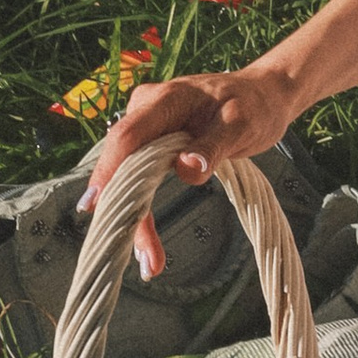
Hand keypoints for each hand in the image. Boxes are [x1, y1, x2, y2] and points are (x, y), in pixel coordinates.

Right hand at [78, 60, 302, 280]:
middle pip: (124, 163)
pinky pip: (141, 177)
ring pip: (129, 176)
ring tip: (150, 263)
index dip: (109, 171)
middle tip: (144, 257)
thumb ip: (212, 146)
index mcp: (167, 100)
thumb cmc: (254, 106)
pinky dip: (144, 210)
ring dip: (134, 218)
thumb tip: (185, 169)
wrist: (263, 94)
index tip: (95, 205)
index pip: (128, 136)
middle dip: (124, 211)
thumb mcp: (241, 125)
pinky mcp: (154, 142)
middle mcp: (148, 110)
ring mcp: (148, 126)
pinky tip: (149, 244)